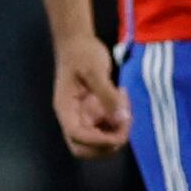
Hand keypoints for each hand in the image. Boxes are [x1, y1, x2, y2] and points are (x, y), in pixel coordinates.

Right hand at [52, 34, 131, 158]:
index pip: (77, 137)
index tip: (119, 132)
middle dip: (107, 144)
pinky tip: (123, 99)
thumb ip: (107, 95)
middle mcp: (72, 117)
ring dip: (116, 133)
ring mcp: (83, 116)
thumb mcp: (95, 70)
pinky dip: (118, 123)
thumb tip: (121, 118)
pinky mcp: (93, 113)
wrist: (78, 42)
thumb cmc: (82, 53)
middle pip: (85, 148)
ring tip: (125, 105)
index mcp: (66, 108)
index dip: (98, 141)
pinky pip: (106, 128)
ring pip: (98, 142)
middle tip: (125, 121)